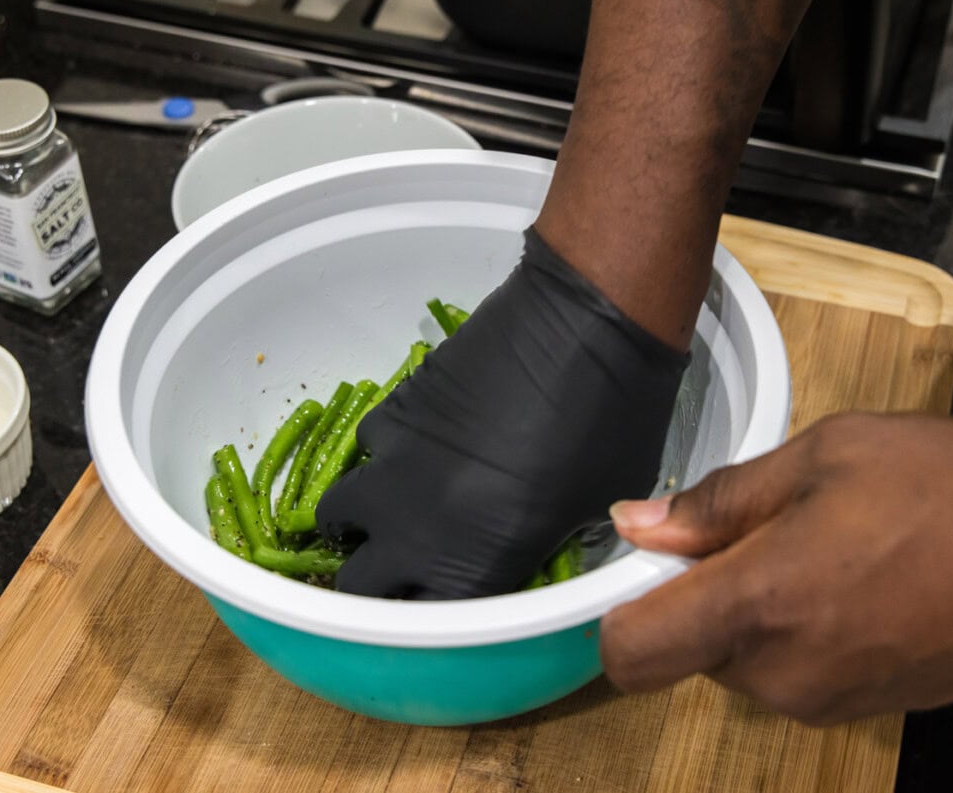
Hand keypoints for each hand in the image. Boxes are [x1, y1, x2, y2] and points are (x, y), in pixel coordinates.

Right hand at [316, 228, 687, 598]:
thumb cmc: (613, 425)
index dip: (428, 616)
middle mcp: (415, 529)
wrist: (583, 327)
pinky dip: (382, 453)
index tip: (438, 603)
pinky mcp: (391, 411)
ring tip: (391, 504)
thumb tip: (541, 540)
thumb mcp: (599, 509)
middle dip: (372, 583)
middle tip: (400, 565)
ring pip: (339, 513)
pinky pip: (366, 448)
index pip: (420, 624)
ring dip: (358, 518)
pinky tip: (417, 441)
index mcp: (471, 567)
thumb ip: (554, 543)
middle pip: (358, 584)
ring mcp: (393, 467)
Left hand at [600, 413, 952, 725]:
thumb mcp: (823, 457)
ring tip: (821, 548)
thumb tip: (635, 523)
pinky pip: (788, 672)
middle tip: (763, 529)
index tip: (645, 564)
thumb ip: (718, 501)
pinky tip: (850, 582)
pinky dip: (794, 632)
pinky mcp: (857, 710)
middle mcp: (777, 673)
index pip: (629, 651)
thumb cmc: (942, 491)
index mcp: (757, 605)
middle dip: (699, 593)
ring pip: (736, 659)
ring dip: (752, 610)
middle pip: (683, 649)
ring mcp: (819, 702)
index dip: (617, 609)